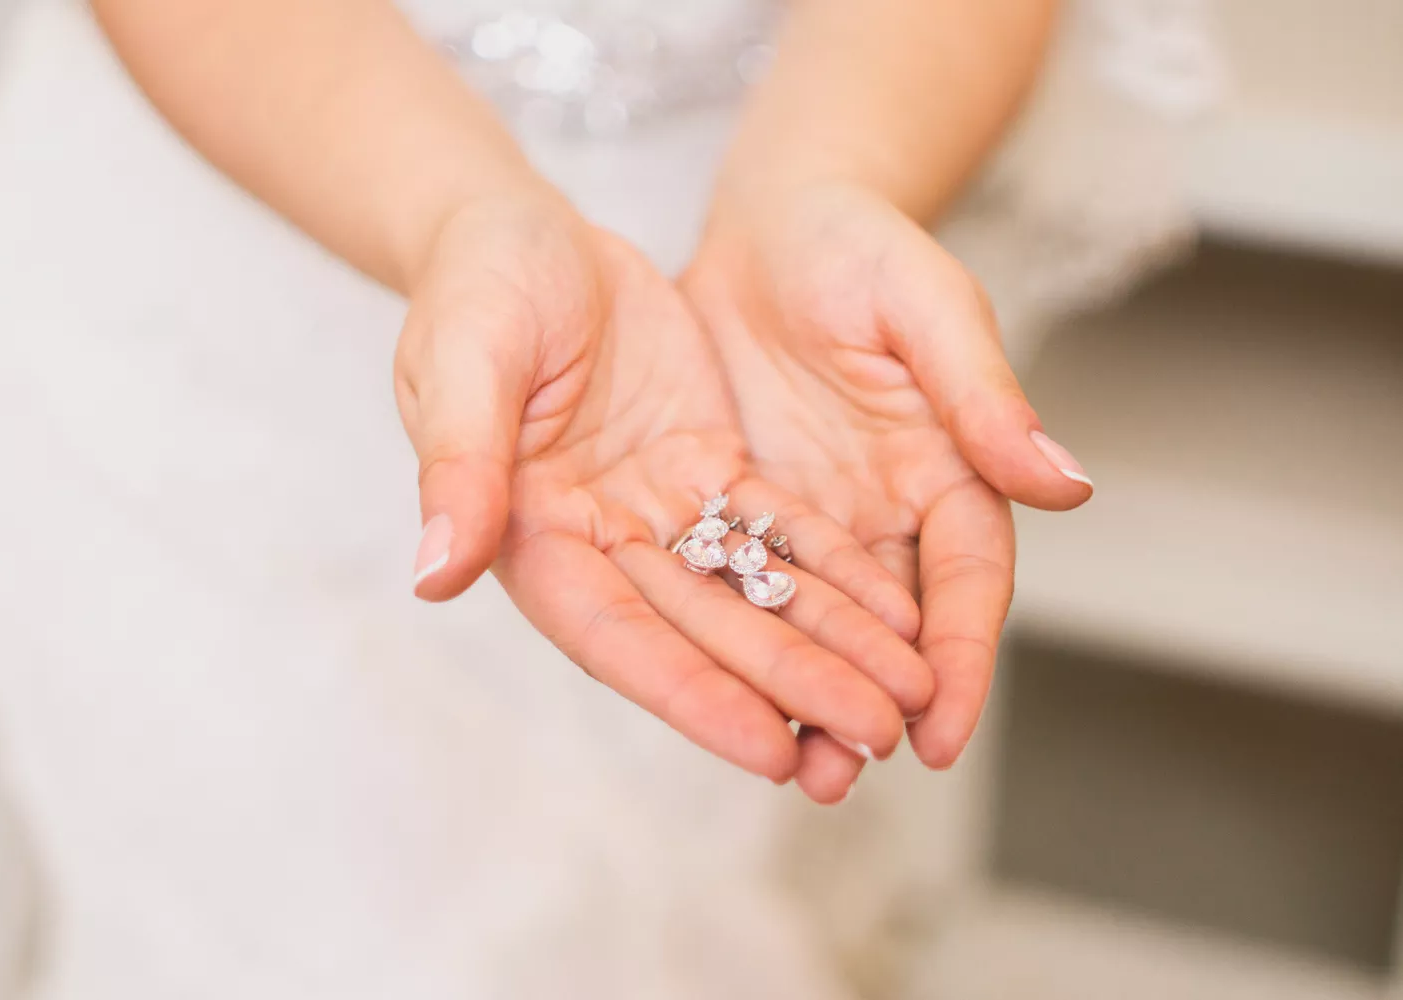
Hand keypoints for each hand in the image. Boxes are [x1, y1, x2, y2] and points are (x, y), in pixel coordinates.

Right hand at [394, 193, 935, 800]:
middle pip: (703, 630)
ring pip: (753, 590)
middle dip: (790, 682)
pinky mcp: (706, 468)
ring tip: (908, 691)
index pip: (615, 635)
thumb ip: (459, 462)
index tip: (772, 748)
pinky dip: (837, 571)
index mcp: (528, 535)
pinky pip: (780, 529)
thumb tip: (436, 573)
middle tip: (877, 733)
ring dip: (829, 643)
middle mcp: (598, 544)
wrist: (519, 227)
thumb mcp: (464, 357)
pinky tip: (900, 611)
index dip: (692, 693)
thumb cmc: (473, 285)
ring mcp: (656, 510)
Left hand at [684, 181, 1092, 786]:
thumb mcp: (923, 306)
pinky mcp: (746, 508)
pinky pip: (745, 588)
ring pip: (819, 626)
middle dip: (876, 705)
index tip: (945, 733)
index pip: (965, 583)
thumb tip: (1068, 482)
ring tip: (788, 768)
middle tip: (844, 775)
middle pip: (894, 628)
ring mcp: (816, 517)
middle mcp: (887, 511)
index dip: (961, 658)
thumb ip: (981, 393)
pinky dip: (740, 643)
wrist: (771, 224)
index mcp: (949, 469)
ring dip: (808, 695)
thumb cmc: (858, 245)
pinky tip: (718, 694)